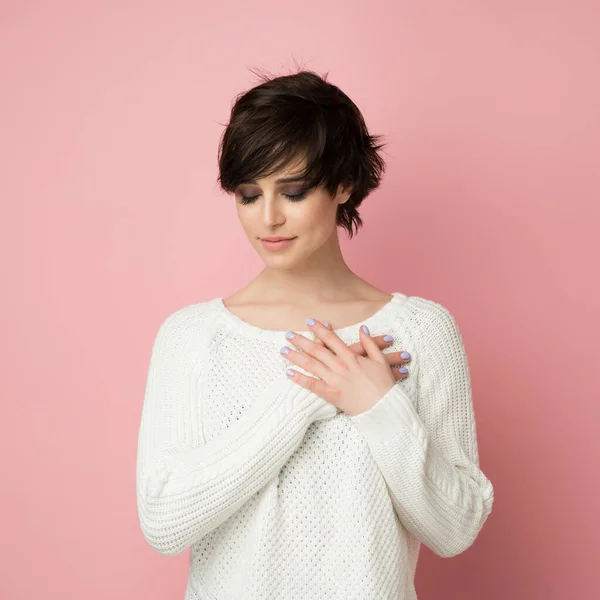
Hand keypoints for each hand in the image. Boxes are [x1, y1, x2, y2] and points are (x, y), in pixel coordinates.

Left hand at [280, 319, 402, 415]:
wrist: (384, 407)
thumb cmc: (384, 385)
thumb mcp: (381, 360)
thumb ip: (370, 343)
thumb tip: (362, 328)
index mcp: (351, 357)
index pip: (332, 339)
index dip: (320, 329)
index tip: (309, 322)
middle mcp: (340, 366)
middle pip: (317, 350)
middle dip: (301, 341)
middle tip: (288, 334)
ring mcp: (335, 380)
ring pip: (311, 365)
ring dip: (296, 357)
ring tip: (283, 350)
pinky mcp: (331, 394)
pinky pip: (312, 385)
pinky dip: (300, 379)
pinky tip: (289, 373)